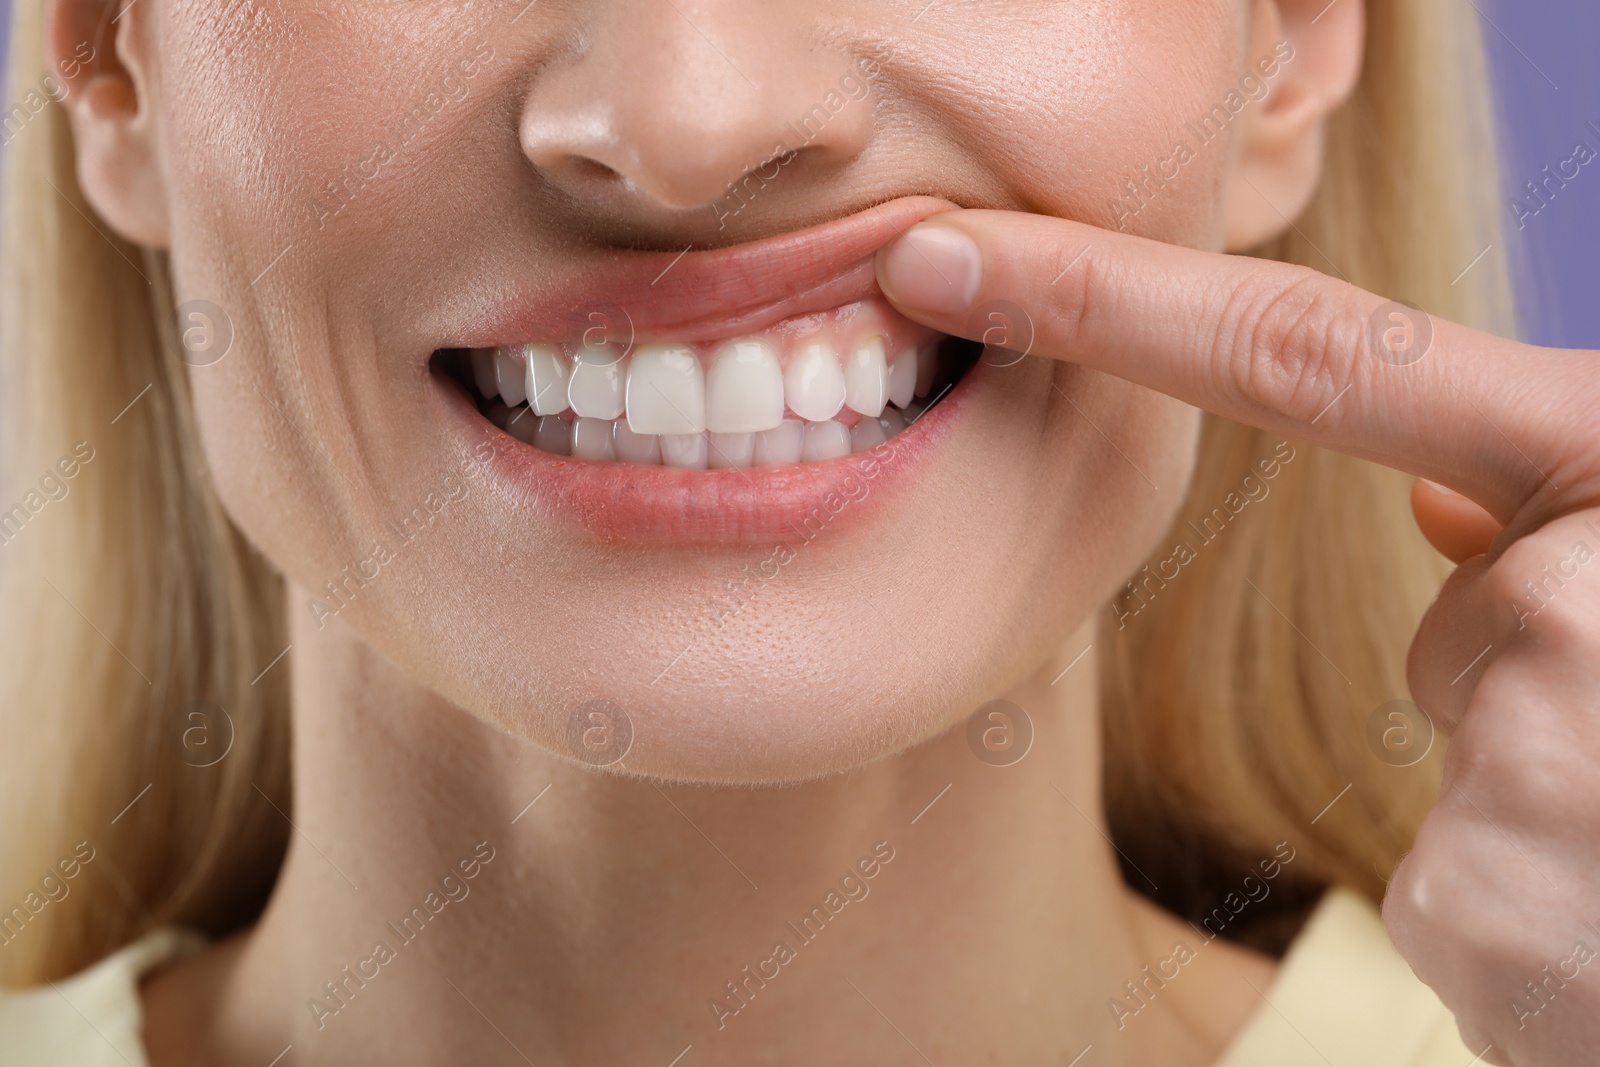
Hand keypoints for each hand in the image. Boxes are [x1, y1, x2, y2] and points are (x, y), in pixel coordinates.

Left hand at [875, 210, 1599, 1065]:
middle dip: (1538, 678)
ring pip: (1462, 755)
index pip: (1303, 351)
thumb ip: (1591, 506)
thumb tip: (1450, 504)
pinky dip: (1545, 923)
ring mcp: (1526, 760)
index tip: (939, 258)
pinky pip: (1455, 892)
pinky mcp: (1475, 916)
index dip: (1100, 295)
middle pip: (1446, 620)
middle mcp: (1570, 590)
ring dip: (1558, 808)